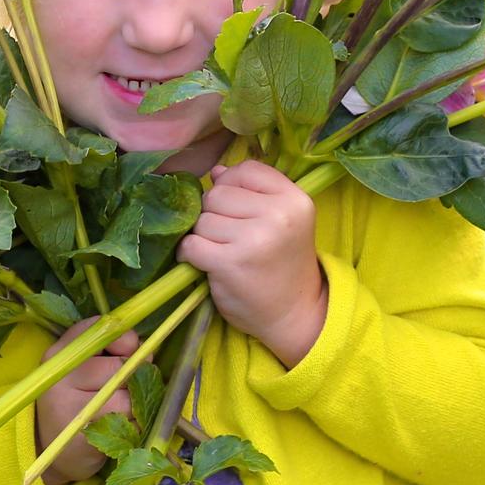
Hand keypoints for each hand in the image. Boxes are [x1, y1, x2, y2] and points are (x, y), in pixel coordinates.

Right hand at [33, 316, 138, 484]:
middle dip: (132, 379)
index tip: (128, 353)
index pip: (103, 331)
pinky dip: (133, 427)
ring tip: (116, 412)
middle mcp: (60, 376)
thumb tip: (146, 351)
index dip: (126, 341)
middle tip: (120, 391)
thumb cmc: (75, 401)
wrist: (49, 449)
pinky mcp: (84, 438)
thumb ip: (112, 351)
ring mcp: (69, 409)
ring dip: (134, 407)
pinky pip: (129, 425)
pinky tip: (116, 429)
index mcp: (60, 353)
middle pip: (121, 367)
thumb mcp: (83, 367)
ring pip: (129, 398)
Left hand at [173, 159, 326, 368]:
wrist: (294, 314)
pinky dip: (189, 253)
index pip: (246, 170)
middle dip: (215, 213)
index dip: (231, 184)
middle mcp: (278, 215)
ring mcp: (254, 239)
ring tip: (222, 251)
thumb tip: (215, 171)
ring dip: (204, 235)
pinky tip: (203, 261)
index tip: (236, 208)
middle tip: (229, 236)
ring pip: (203, 219)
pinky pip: (191, 244)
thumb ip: (253, 192)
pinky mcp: (230, 263)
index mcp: (294, 199)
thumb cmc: (284, 264)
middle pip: (218, 193)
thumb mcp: (283, 221)